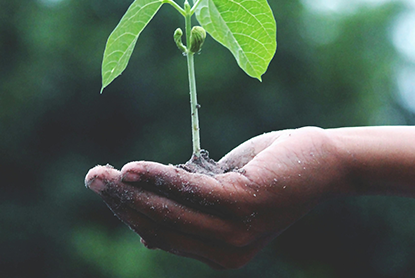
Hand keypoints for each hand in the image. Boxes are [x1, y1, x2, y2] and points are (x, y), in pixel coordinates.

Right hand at [85, 127, 350, 268]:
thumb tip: (144, 232)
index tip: (105, 189)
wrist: (322, 161)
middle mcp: (228, 252)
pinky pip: (191, 191)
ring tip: (102, 174)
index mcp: (220, 254)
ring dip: (132, 191)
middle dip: (122, 202)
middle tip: (92, 178)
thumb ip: (189, 210)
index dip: (130, 213)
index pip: (163, 235)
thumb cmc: (269, 173)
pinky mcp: (245, 204)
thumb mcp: (222, 194)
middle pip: (161, 226)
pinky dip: (159, 178)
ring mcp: (238, 232)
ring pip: (171, 212)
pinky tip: (133, 168)